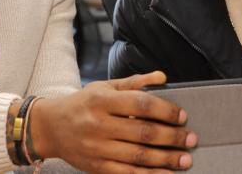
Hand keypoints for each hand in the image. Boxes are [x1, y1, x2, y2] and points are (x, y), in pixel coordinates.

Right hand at [29, 72, 196, 172]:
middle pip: (143, 132)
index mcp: (102, 100)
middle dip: (172, 137)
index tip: (182, 116)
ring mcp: (97, 148)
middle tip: (191, 139)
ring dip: (165, 159)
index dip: (165, 111)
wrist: (49, 127)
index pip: (141, 104)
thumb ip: (133, 83)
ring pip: (138, 156)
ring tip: (185, 159)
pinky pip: (127, 173)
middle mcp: (99, 124)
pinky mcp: (96, 166)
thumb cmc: (81, 104)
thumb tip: (162, 77)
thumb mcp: (103, 87)